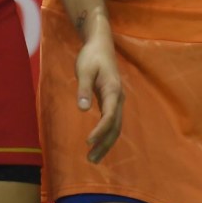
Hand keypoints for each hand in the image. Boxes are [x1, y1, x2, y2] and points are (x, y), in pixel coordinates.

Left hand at [74, 30, 123, 162]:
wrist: (100, 44)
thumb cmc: (91, 56)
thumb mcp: (84, 69)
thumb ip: (83, 89)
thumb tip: (82, 109)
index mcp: (113, 90)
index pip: (109, 116)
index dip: (100, 130)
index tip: (88, 142)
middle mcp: (118, 98)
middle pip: (115, 127)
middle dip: (104, 144)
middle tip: (90, 159)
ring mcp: (116, 99)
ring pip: (115, 126)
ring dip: (106, 142)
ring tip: (93, 157)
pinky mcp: (111, 100)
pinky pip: (112, 121)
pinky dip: (106, 134)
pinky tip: (97, 142)